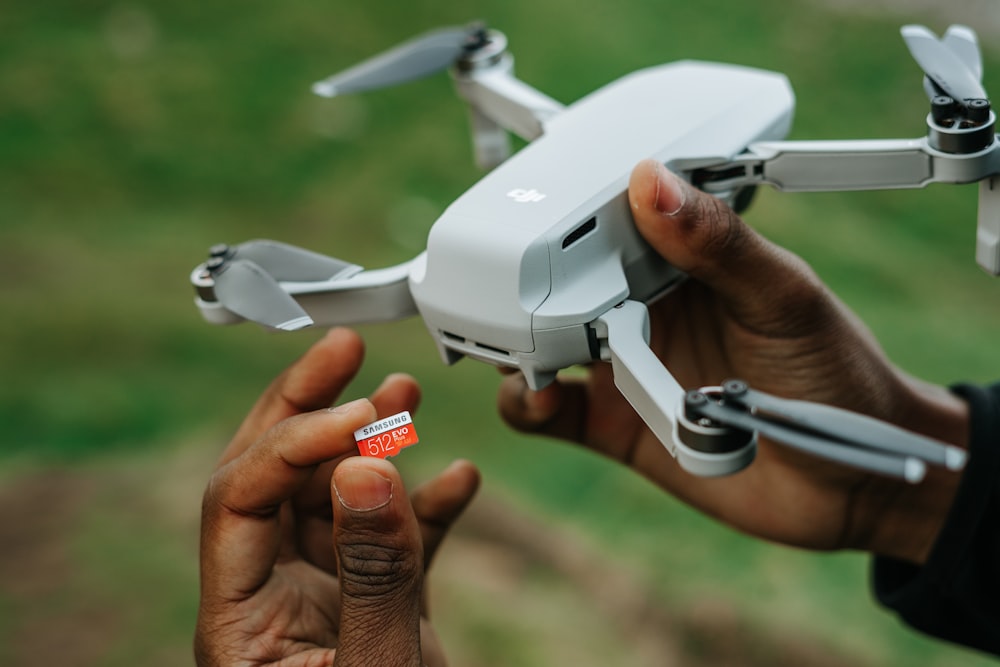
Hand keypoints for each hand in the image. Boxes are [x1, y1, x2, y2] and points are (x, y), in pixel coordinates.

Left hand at [196, 328, 479, 665]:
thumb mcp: (378, 666)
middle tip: (346, 347)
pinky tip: (459, 478)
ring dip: (371, 441)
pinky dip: (427, 505)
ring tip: (405, 391)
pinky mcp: (373, 607)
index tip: (361, 413)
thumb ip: (373, 574)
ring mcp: (321, 599)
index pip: (240, 498)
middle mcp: (270, 597)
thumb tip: (367, 467)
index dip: (296, 441)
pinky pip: (392, 539)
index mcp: (240, 618)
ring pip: (333, 495)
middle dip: (310, 404)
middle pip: (272, 477)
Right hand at [499, 160, 966, 563]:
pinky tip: (539, 398)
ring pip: (540, 345)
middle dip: (522, 283)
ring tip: (514, 346)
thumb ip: (718, 244)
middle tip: (498, 287)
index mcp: (679, 263)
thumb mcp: (781, 298)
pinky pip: (548, 411)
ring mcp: (624, 367)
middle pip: (558, 285)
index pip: (606, 225)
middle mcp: (642, 310)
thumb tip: (651, 181)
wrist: (848, 480)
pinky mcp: (612, 425)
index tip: (524, 210)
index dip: (563, 217)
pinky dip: (526, 404)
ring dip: (515, 342)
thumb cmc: (835, 373)